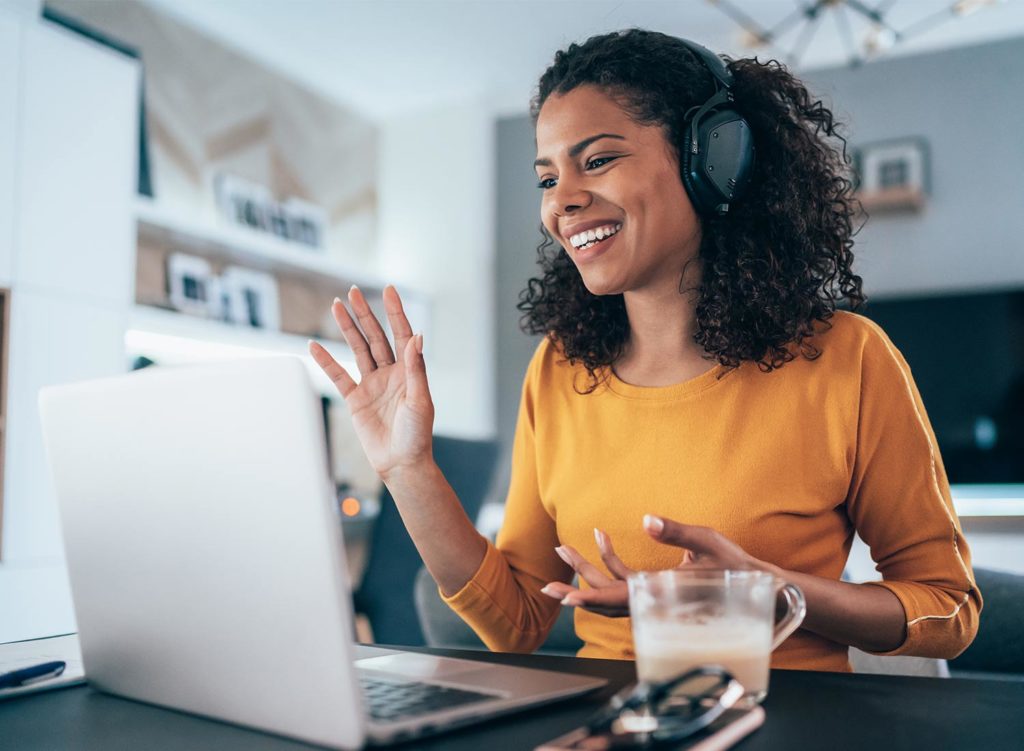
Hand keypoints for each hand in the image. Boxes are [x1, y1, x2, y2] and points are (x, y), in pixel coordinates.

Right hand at [309, 285, 433, 480]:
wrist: (401, 463)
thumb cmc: (417, 435)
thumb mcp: (420, 400)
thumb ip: (416, 368)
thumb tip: (417, 336)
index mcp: (409, 371)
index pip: (401, 334)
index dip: (395, 312)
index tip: (388, 290)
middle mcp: (390, 374)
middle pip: (375, 336)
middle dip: (365, 314)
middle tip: (353, 291)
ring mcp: (372, 384)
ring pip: (357, 350)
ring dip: (347, 328)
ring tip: (336, 306)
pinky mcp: (356, 399)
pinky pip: (339, 376)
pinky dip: (326, 361)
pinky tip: (314, 345)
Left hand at [540, 515, 766, 616]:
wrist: (755, 585)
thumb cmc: (733, 565)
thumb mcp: (707, 541)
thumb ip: (676, 531)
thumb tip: (647, 520)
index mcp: (662, 593)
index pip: (620, 599)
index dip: (591, 599)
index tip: (567, 599)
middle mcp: (653, 599)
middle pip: (606, 598)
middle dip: (575, 589)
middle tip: (546, 584)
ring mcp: (652, 595)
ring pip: (611, 589)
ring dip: (586, 571)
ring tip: (563, 548)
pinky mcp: (655, 588)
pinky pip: (624, 580)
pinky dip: (609, 561)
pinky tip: (601, 537)